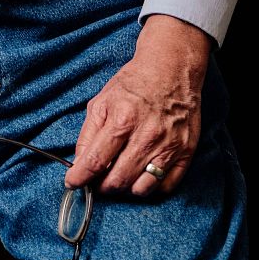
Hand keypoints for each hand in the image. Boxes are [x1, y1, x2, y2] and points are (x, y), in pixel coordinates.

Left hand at [65, 15, 209, 196]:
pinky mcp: (186, 152)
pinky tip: (141, 175)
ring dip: (125, 189)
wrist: (171, 70)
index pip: (96, 161)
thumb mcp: (101, 102)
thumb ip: (88, 134)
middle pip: (118, 180)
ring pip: (141, 189)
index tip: (72, 183)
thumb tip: (80, 163)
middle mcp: (147, 137)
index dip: (80, 178)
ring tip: (119, 176)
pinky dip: (150, 187)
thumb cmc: (134, 84)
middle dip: (101, 186)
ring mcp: (169, 146)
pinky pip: (166, 186)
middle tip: (97, 181)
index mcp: (122, 121)